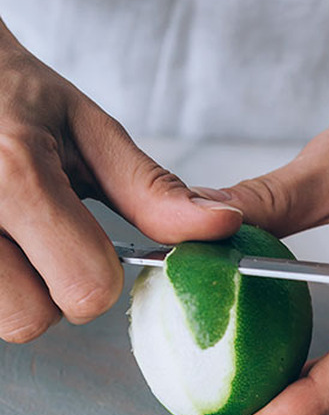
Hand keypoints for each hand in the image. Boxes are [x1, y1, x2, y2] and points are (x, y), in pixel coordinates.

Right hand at [0, 21, 241, 341]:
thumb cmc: (13, 95)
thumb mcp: (87, 129)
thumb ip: (151, 190)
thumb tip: (221, 227)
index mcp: (16, 175)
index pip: (86, 288)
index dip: (99, 276)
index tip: (86, 241)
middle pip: (31, 319)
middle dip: (49, 289)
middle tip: (40, 239)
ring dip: (15, 290)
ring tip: (12, 234)